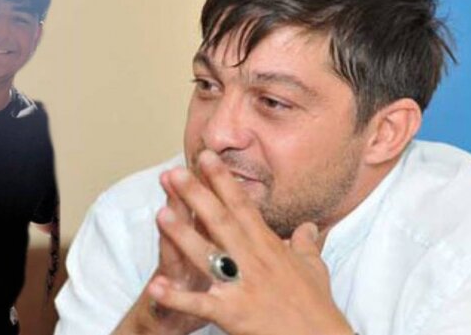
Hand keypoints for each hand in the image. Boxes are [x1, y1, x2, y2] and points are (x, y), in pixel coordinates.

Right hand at [111, 174, 210, 334]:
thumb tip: (238, 209)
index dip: (210, 186)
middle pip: (184, 221)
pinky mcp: (166, 304)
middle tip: (179, 171)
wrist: (166, 321)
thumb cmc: (199, 290)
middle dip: (182, 197)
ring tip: (162, 214)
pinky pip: (166, 299)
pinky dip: (164, 294)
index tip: (212, 158)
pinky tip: (157, 287)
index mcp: (206, 243)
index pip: (209, 209)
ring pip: (170, 252)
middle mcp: (184, 254)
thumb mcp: (215, 258)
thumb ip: (224, 232)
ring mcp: (173, 278)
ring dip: (167, 235)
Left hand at [148, 150, 353, 334]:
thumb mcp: (314, 268)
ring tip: (160, 214)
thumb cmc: (315, 306)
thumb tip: (309, 226)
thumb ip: (306, 244)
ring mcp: (242, 285)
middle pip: (220, 221)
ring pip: (207, 255)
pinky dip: (177, 297)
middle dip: (196, 195)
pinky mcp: (233, 313)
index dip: (222, 180)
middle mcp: (253, 259)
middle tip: (173, 173)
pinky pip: (200, 303)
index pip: (242, 205)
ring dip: (183, 235)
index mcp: (267, 246)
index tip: (205, 158)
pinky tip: (155, 287)